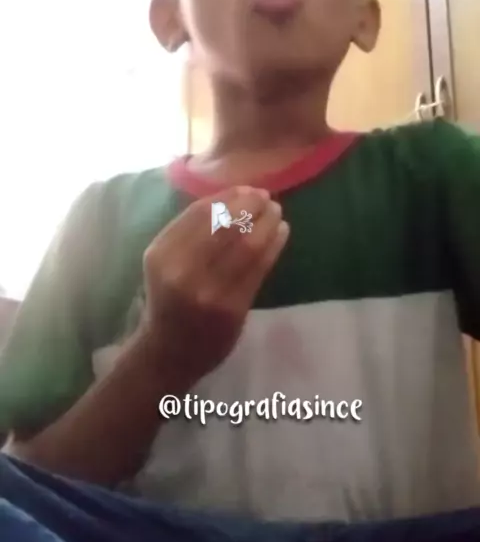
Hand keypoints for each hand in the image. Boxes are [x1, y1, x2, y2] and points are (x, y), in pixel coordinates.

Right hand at [139, 186, 288, 390]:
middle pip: (226, 225)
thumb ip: (190, 233)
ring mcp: (208, 292)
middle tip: (267, 197)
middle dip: (251, 205)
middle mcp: (181, 271)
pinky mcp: (232, 309)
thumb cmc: (170, 299)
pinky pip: (259, 268)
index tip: (246, 188)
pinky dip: (274, 245)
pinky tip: (282, 233)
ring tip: (277, 212)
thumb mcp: (166, 262)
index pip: (200, 213)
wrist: (169, 352)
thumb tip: (233, 196)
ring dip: (267, 222)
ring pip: (247, 245)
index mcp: (161, 254)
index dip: (228, 196)